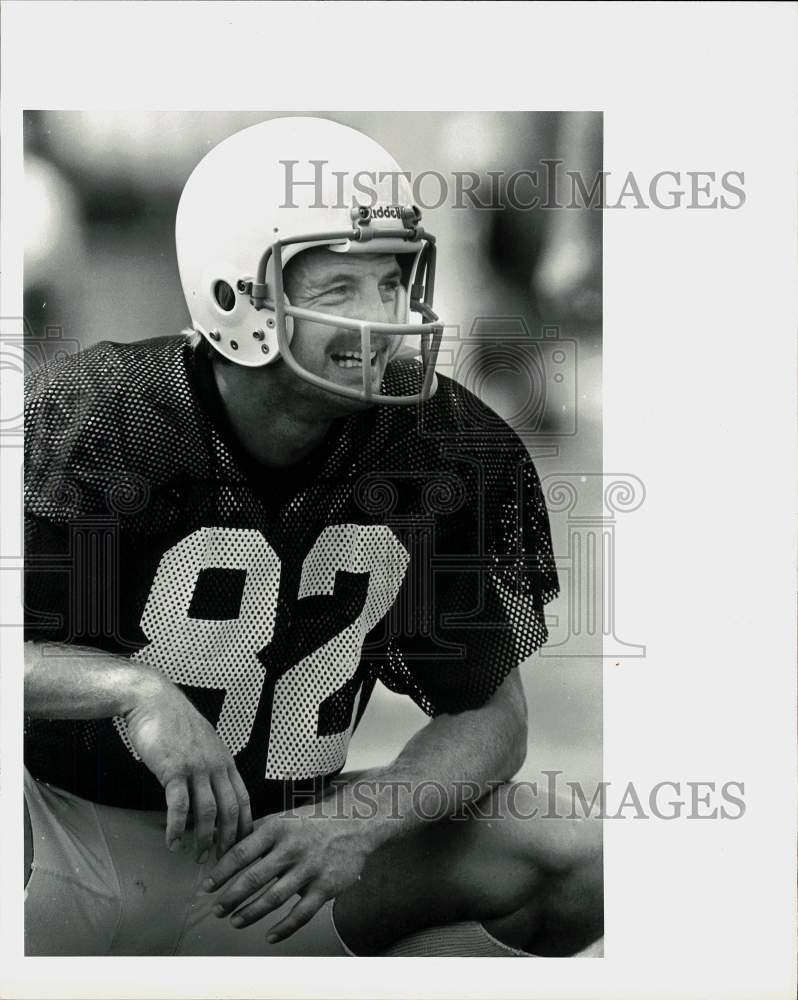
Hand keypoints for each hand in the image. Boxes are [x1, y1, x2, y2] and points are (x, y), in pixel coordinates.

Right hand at [123, 674, 251, 860]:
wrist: (154, 700)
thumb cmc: (175, 722)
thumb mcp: (204, 742)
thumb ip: (211, 765)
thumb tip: (212, 791)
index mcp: (225, 760)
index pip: (244, 798)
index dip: (244, 825)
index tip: (242, 845)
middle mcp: (216, 765)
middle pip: (231, 810)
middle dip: (228, 839)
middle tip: (223, 860)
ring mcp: (196, 768)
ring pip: (208, 812)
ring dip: (203, 839)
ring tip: (198, 856)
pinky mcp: (174, 770)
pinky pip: (179, 806)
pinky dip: (177, 828)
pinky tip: (172, 842)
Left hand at [203, 803, 374, 942]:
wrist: (356, 822)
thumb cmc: (313, 822)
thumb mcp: (284, 818)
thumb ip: (255, 831)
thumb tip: (222, 842)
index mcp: (278, 828)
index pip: (241, 852)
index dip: (221, 872)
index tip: (207, 887)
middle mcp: (292, 848)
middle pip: (254, 878)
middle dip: (231, 897)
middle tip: (217, 910)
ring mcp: (310, 868)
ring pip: (274, 898)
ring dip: (251, 913)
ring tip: (236, 921)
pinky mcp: (326, 886)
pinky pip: (301, 914)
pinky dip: (284, 928)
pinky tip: (270, 936)